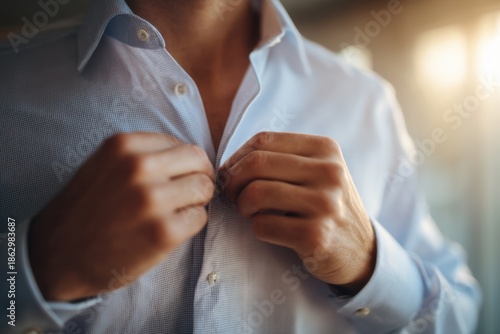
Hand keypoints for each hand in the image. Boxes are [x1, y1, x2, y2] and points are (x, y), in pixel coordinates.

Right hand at [30, 133, 214, 300]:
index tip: (174, 179)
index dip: (183, 165)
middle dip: (197, 178)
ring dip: (194, 202)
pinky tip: (166, 231)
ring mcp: (152, 200)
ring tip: (172, 213)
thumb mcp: (105, 165)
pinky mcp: (164, 232)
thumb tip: (188, 156)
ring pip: (204, 188)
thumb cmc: (86, 210)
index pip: (182, 145)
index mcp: (124, 145)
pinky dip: (189, 225)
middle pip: (199, 162)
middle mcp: (139, 167)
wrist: (58, 256)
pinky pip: (199, 218)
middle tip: (184, 195)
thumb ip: (143, 155)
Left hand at [219, 132, 375, 293]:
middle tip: (232, 195)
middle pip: (256, 163)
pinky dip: (257, 228)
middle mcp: (329, 172)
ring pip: (255, 193)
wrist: (361, 250)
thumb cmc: (326, 206)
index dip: (236, 158)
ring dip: (242, 206)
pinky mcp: (317, 236)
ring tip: (251, 212)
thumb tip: (229, 165)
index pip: (263, 140)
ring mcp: (325, 204)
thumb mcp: (317, 171)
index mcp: (325, 148)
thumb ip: (282, 158)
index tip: (231, 174)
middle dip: (233, 181)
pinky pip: (263, 225)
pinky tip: (271, 229)